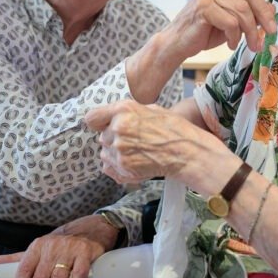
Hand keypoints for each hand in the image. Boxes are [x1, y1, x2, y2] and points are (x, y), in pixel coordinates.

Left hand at [0, 215, 118, 277]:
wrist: (88, 229)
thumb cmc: (58, 244)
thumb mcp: (37, 248)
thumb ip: (16, 258)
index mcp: (37, 246)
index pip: (24, 269)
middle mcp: (52, 246)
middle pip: (41, 277)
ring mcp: (69, 249)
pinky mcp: (85, 252)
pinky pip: (79, 274)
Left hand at [87, 100, 207, 183]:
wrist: (186, 151)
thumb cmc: (172, 128)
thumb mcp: (149, 109)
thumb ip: (126, 112)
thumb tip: (111, 118)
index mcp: (123, 110)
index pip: (92, 117)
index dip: (98, 122)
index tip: (103, 125)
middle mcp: (117, 129)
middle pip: (101, 136)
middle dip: (113, 138)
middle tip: (133, 140)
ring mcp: (119, 150)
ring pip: (105, 153)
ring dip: (115, 153)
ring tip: (136, 152)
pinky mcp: (123, 167)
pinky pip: (109, 167)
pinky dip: (117, 167)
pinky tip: (134, 162)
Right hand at [168, 0, 276, 54]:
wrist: (178, 42)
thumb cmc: (206, 30)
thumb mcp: (233, 20)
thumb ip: (250, 11)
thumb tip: (272, 8)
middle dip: (264, 13)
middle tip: (271, 30)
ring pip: (242, 10)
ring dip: (251, 32)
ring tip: (252, 44)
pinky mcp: (203, 7)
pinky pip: (231, 22)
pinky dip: (235, 37)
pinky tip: (231, 43)